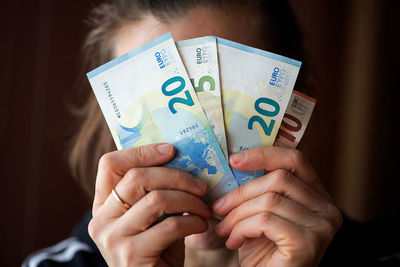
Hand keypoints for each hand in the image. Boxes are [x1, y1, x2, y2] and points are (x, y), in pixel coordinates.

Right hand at [88, 143, 210, 266]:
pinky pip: (170, 226)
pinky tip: (201, 225)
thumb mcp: (152, 217)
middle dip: (176, 176)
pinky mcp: (131, 256)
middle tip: (200, 185)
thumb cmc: (158, 249)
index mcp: (102, 205)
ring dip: (189, 200)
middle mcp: (100, 220)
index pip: (110, 164)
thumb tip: (180, 159)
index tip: (171, 150)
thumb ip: (154, 191)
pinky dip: (193, 222)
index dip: (141, 152)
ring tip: (204, 208)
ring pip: (156, 199)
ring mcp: (113, 239)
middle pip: (136, 177)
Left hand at [212, 146, 341, 266]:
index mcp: (318, 196)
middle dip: (241, 193)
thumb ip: (258, 188)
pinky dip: (242, 229)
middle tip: (218, 208)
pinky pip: (266, 221)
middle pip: (279, 179)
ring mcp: (322, 226)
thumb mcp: (260, 212)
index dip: (264, 155)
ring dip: (237, 215)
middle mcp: (328, 208)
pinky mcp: (309, 243)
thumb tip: (235, 160)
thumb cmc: (262, 249)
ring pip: (270, 200)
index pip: (295, 160)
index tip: (234, 160)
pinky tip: (234, 241)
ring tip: (224, 229)